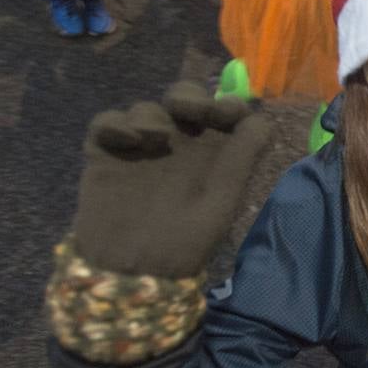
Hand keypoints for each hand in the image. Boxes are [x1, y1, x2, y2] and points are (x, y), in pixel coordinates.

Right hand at [72, 82, 271, 277]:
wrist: (134, 271)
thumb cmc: (186, 240)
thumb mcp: (223, 201)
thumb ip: (243, 158)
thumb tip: (262, 119)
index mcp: (211, 152)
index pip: (220, 111)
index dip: (226, 103)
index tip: (226, 112)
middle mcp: (178, 143)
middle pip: (182, 98)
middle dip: (189, 96)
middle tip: (192, 111)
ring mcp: (140, 145)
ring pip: (147, 109)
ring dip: (153, 116)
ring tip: (156, 140)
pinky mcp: (105, 151)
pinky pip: (106, 122)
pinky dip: (115, 123)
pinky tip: (128, 140)